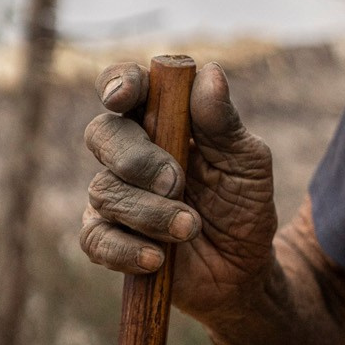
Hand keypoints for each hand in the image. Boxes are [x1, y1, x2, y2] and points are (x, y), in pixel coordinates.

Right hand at [80, 60, 278, 322]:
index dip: (120, 83)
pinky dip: (126, 248)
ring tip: (191, 228)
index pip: (126, 85)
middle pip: (103, 133)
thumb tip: (210, 74)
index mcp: (162, 120)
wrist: (244, 270)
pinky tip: (157, 258)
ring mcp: (115, 195)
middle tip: (176, 183)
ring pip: (105, 190)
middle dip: (137, 158)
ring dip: (151, 212)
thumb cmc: (244, 204)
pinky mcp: (108, 238)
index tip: (124, 96)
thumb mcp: (248, 162)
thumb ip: (224, 123)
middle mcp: (131, 152)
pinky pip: (96, 239)